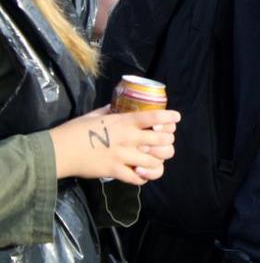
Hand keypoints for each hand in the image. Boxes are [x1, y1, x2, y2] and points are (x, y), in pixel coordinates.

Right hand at [49, 106, 180, 185]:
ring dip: (158, 161)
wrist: (58, 151)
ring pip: (155, 161)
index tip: (176, 118)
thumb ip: (111, 111)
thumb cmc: (75, 130)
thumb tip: (119, 106)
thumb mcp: (96, 115)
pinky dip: (144, 177)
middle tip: (164, 142)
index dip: (170, 117)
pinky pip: (138, 178)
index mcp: (124, 121)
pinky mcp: (115, 172)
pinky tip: (142, 173)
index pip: (155, 116)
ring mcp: (123, 156)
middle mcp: (128, 138)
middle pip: (162, 140)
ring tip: (155, 160)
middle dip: (168, 142)